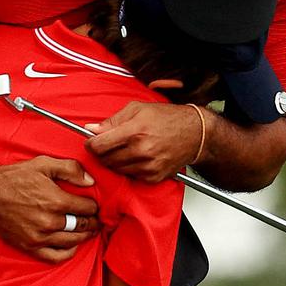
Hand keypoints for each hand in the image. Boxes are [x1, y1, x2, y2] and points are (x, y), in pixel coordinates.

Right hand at [0, 156, 100, 261]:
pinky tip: (71, 245)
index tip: (93, 205)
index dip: (94, 206)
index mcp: (56, 201)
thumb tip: (90, 181)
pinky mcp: (29, 246)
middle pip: (83, 226)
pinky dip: (67, 253)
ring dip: (84, 236)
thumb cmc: (14, 177)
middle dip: (92, 222)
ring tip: (87, 230)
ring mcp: (39, 237)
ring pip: (73, 242)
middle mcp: (50, 222)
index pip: (88, 209)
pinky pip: (55, 257)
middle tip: (94, 219)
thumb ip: (70, 169)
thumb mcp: (43, 164)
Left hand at [85, 102, 202, 182]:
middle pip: (106, 159)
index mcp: (135, 130)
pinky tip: (137, 157)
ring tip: (125, 149)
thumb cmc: (168, 118)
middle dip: (102, 152)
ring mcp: (148, 166)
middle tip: (107, 145)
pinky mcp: (154, 177)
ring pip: (116, 169)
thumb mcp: (138, 108)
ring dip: (115, 161)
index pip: (100, 145)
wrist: (195, 133)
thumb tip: (92, 129)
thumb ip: (113, 120)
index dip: (91, 144)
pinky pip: (131, 176)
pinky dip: (129, 168)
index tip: (91, 142)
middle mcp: (142, 150)